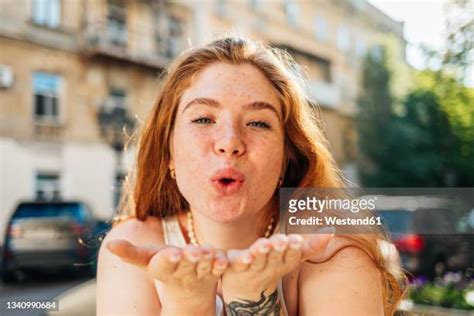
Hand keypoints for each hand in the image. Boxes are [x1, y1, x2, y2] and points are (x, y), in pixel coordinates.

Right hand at [107, 240, 227, 313]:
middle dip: (189, 258)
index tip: (172, 253)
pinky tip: (223, 258)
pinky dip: (221, 264)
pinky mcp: (214, 271)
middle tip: (192, 252)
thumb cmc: (163, 265)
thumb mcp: (146, 259)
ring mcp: (199, 273)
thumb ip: (130, 253)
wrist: (186, 287)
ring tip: (209, 252)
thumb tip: (109, 245)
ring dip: (207, 260)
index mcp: (163, 267)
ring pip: (204, 266)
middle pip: (185, 264)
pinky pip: (219, 268)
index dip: (168, 259)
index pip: (164, 264)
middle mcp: (182, 271)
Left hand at [221, 232, 333, 314]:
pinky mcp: (234, 266)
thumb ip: (311, 247)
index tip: (297, 240)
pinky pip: (235, 263)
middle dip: (278, 248)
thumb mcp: (293, 257)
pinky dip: (237, 260)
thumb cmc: (273, 265)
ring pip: (256, 259)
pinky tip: (239, 257)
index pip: (291, 256)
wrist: (247, 289)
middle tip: (281, 240)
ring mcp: (250, 266)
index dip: (294, 248)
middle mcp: (268, 265)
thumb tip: (331, 232)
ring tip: (263, 244)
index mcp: (283, 262)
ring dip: (259, 252)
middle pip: (274, 257)